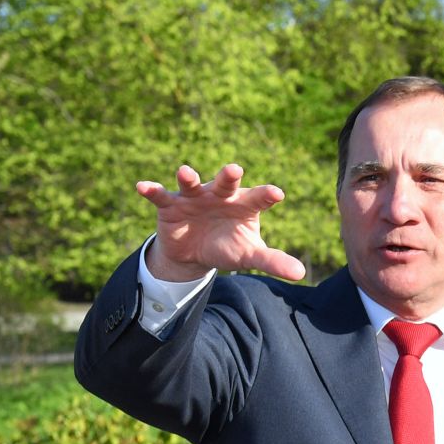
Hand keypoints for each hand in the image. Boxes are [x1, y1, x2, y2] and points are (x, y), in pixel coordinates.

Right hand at [136, 163, 305, 282]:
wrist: (194, 252)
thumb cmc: (228, 246)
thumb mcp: (249, 255)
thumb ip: (272, 260)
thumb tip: (301, 274)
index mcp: (243, 205)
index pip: (257, 198)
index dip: (266, 195)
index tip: (277, 193)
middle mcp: (220, 195)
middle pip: (225, 183)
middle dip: (228, 176)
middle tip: (234, 170)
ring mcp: (194, 197)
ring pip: (192, 184)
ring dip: (188, 177)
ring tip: (185, 172)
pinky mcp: (171, 204)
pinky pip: (160, 195)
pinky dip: (152, 190)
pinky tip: (142, 186)